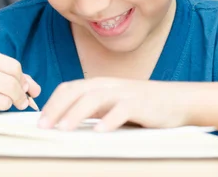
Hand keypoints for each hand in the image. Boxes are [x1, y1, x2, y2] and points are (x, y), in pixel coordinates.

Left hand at [37, 78, 187, 131]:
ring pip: (94, 99)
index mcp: (100, 84)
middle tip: (44, 127)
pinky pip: (122, 110)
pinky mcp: (141, 104)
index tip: (40, 121)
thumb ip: (93, 110)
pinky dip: (109, 120)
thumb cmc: (142, 106)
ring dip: (76, 114)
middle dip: (57, 108)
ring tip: (63, 129)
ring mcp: (124, 93)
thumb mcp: (113, 104)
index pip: (69, 88)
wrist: (177, 100)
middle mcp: (109, 85)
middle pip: (76, 91)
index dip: (52, 103)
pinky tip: (99, 131)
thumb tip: (64, 123)